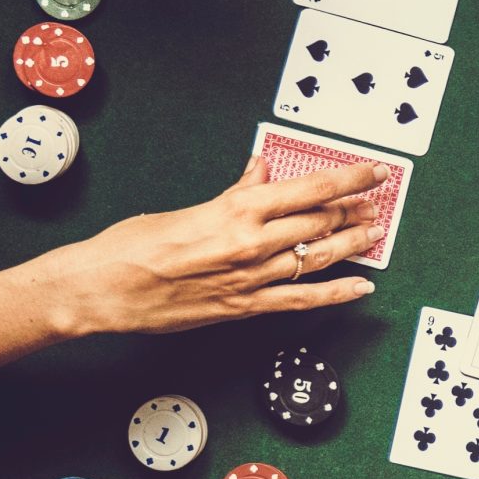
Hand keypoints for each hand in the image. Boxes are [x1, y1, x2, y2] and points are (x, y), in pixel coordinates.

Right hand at [37, 156, 384, 336]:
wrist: (102, 289)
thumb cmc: (132, 244)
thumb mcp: (186, 207)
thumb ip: (233, 193)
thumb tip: (259, 173)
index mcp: (237, 209)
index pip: (311, 187)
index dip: (351, 178)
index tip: (375, 170)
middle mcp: (252, 242)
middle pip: (321, 222)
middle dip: (355, 211)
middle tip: (376, 204)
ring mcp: (252, 278)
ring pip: (319, 257)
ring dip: (353, 246)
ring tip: (376, 235)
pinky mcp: (245, 307)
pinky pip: (302, 299)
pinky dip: (336, 294)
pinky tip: (361, 288)